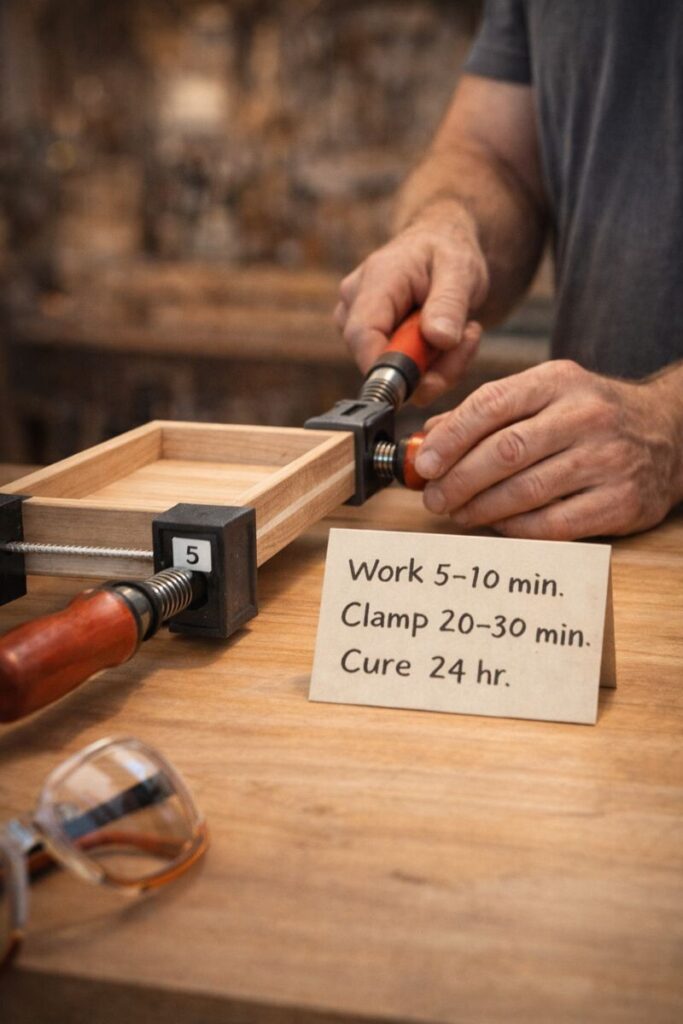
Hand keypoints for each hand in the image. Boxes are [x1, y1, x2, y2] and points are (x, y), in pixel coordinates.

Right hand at [334, 202, 488, 403]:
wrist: (440, 246)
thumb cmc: (447, 251)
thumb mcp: (461, 269)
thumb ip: (449, 303)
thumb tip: (439, 339)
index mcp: (375, 280)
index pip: (362, 334)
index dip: (387, 367)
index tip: (426, 382)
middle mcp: (354, 304)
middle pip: (377, 359)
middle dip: (428, 366)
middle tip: (468, 338)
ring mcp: (357, 324)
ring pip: (392, 372)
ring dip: (435, 366)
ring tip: (462, 332)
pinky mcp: (369, 341)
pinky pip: (400, 373)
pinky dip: (430, 367)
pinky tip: (446, 340)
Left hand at [414, 360, 682, 538]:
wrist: (669, 435)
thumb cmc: (589, 417)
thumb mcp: (545, 396)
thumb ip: (488, 412)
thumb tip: (430, 439)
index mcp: (558, 381)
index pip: (491, 404)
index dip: (451, 438)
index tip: (424, 464)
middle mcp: (585, 416)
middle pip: (505, 451)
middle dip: (459, 479)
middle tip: (434, 498)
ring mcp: (607, 459)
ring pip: (526, 490)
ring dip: (481, 508)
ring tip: (458, 513)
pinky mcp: (621, 501)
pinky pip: (554, 523)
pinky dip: (516, 528)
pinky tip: (497, 525)